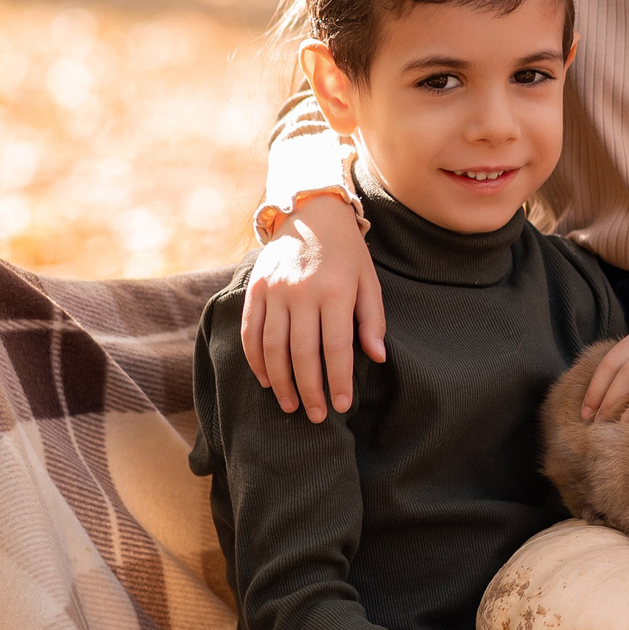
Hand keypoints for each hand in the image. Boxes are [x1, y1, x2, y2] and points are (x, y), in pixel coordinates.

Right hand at [243, 196, 382, 420]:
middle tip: (317, 416)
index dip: (339, 380)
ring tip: (290, 406)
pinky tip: (266, 380)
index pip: (337, 347)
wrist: (311, 213)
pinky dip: (256, 360)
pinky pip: (251, 331)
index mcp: (336, 291)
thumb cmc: (347, 253)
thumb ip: (373, 320)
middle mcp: (302, 292)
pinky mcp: (255, 289)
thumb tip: (377, 357)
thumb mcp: (369, 281)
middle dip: (310, 390)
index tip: (343, 406)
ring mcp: (275, 290)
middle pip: (303, 353)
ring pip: (272, 347)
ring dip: (280, 382)